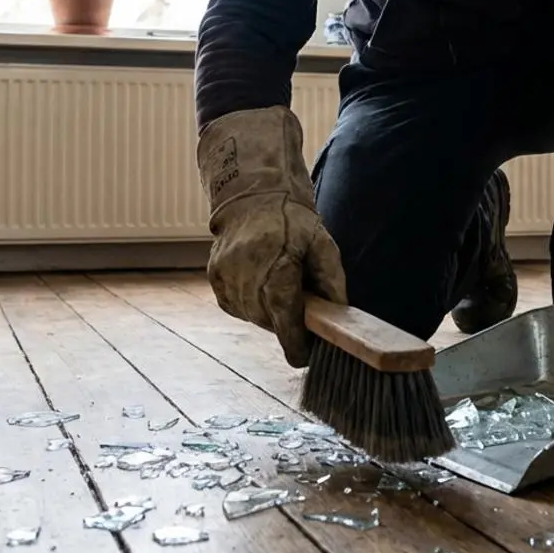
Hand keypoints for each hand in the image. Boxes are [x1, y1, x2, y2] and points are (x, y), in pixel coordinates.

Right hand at [196, 105, 347, 367]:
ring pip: (251, 316)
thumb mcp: (323, 246)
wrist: (253, 195)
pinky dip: (249, 302)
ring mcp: (227, 277)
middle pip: (270, 322)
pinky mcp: (215, 277)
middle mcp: (248, 277)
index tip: (303, 357)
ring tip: (276, 283)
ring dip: (267, 311)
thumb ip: (332, 283)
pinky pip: (236, 305)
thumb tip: (338, 319)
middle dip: (285, 321)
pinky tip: (258, 280)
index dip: (297, 345)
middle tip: (297, 303)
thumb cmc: (293, 221)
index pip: (286, 323)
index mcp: (278, 270)